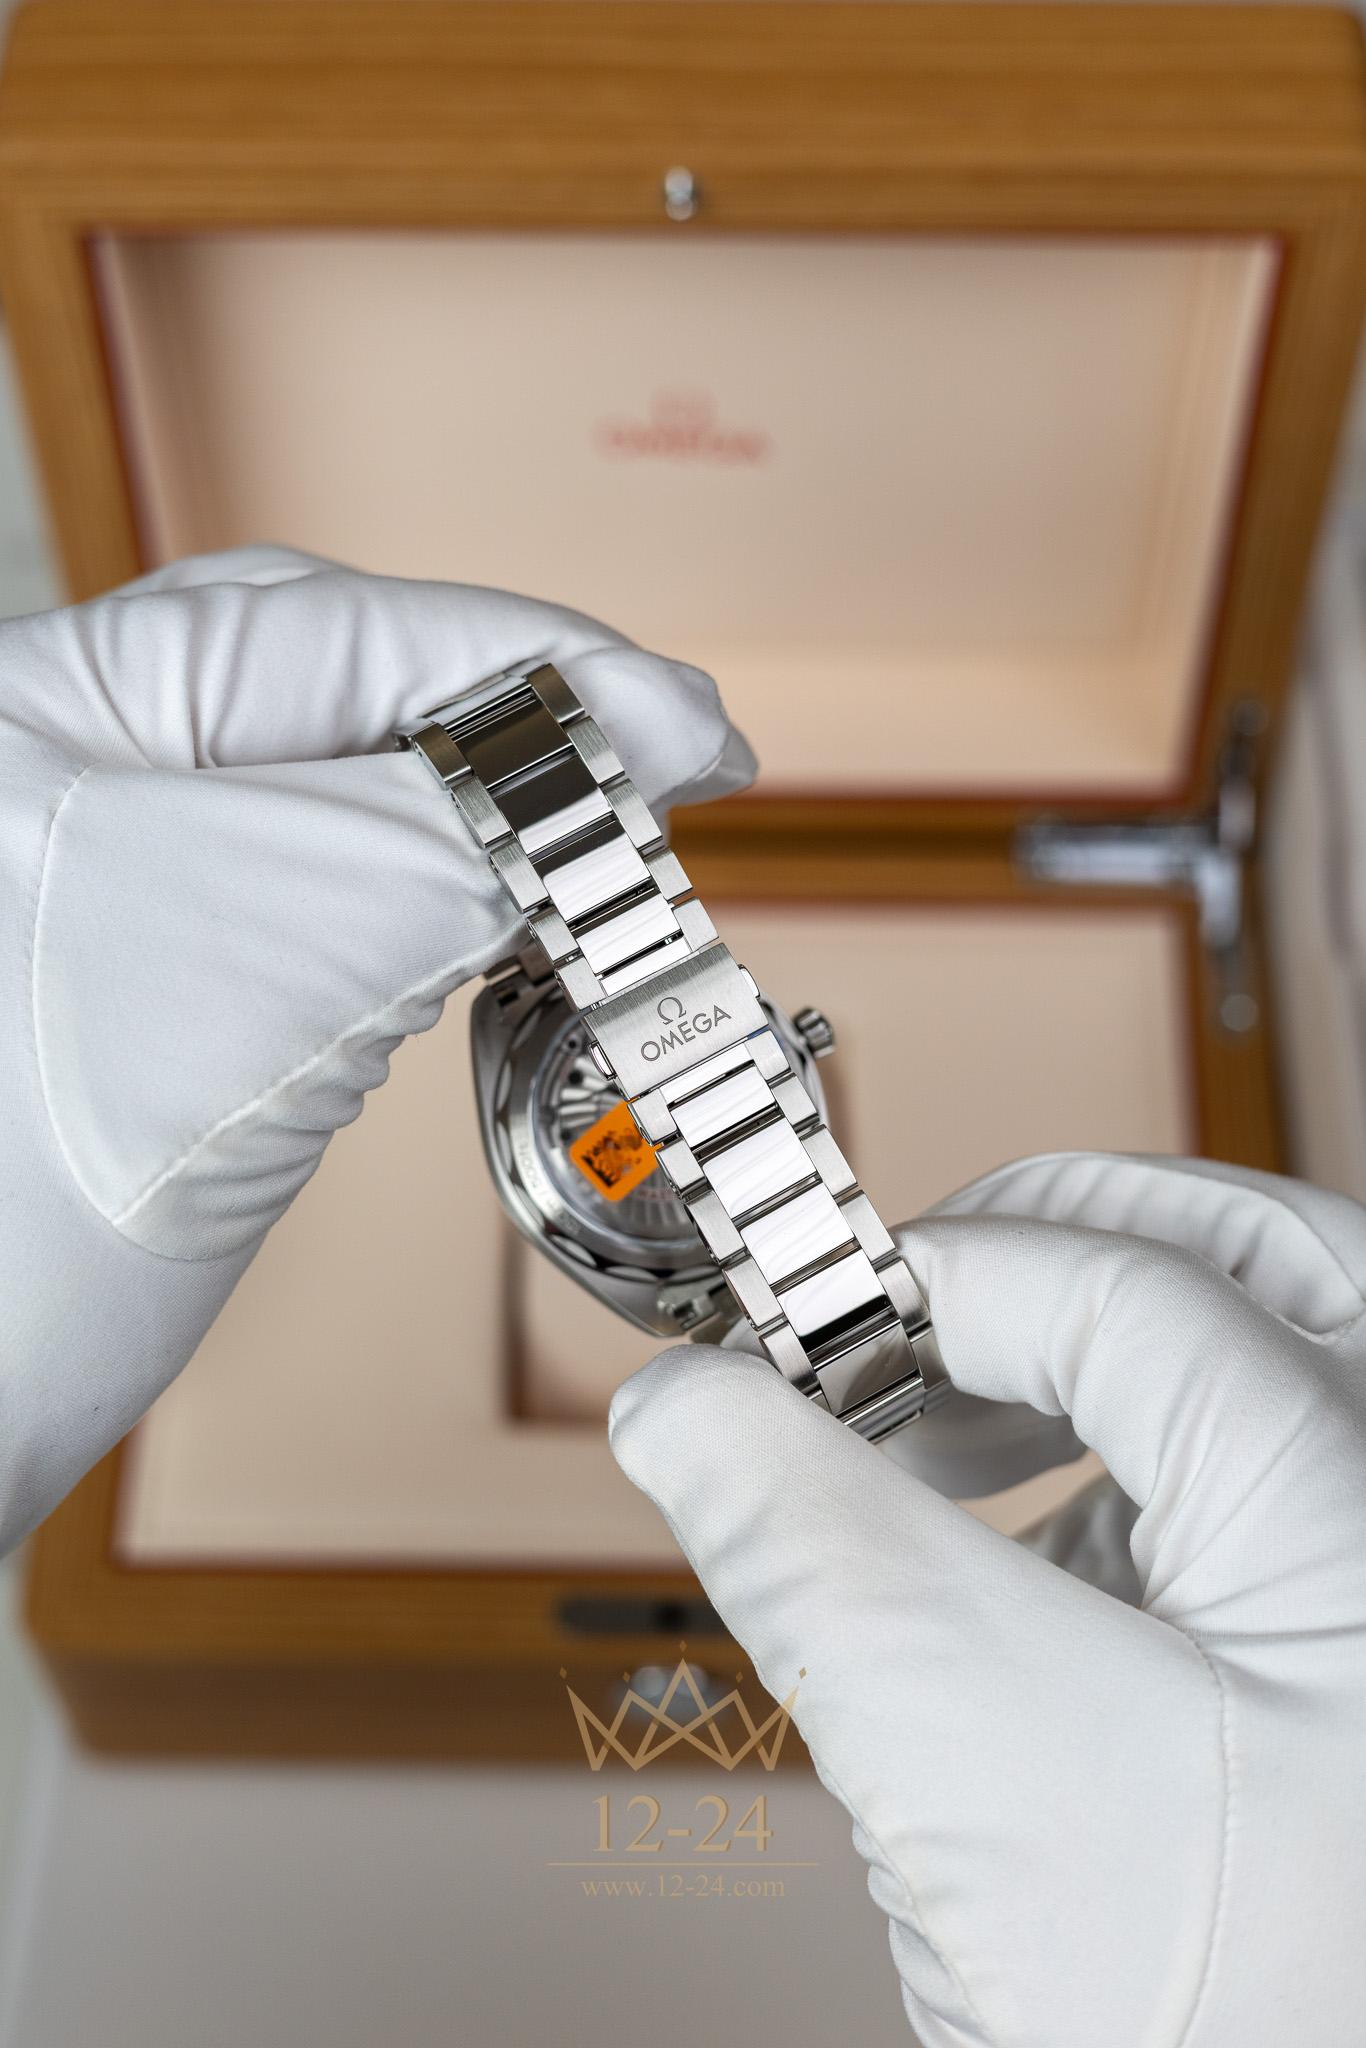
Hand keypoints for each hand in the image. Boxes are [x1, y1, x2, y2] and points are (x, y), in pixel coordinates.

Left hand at [1, 545, 750, 1554]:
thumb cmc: (31, 1202)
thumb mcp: (283, 956)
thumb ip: (478, 823)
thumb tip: (654, 734)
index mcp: (44, 702)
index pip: (326, 627)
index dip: (532, 666)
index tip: (685, 718)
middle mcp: (65, 759)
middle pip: (335, 685)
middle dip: (511, 724)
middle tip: (664, 766)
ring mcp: (110, 864)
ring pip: (342, 786)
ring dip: (486, 811)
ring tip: (605, 837)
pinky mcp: (163, 962)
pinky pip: (325, 881)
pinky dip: (434, 891)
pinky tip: (504, 905)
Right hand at [611, 1153, 1365, 2046]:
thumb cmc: (1229, 2036)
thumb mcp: (973, 1771)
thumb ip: (809, 1550)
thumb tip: (682, 1406)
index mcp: (1352, 1496)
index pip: (1116, 1284)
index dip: (922, 1288)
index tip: (782, 1343)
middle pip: (1244, 1258)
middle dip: (1051, 1253)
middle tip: (903, 1305)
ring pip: (1261, 1357)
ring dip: (1089, 1352)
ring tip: (944, 1444)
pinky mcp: (1342, 1647)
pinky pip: (1252, 1479)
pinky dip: (1126, 1466)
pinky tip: (1026, 1563)